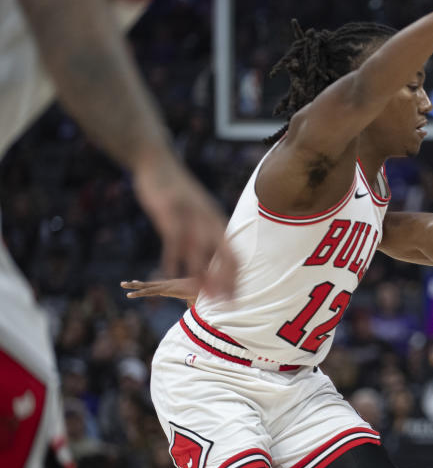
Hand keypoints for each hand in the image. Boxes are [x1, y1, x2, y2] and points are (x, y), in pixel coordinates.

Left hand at [120, 277, 200, 305]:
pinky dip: (139, 293)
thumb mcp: (193, 300)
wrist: (205, 288)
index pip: (156, 285)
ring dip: (133, 287)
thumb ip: (189, 303)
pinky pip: (149, 291)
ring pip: (146, 286)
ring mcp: (165, 285)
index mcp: (173, 286)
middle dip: (136, 284)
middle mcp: (167, 284)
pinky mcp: (165, 289)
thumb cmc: (201, 293)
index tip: (137, 283)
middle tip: (124, 283)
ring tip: (121, 285)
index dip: (146, 285)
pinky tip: (129, 295)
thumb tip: (190, 308)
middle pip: (149, 284)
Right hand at [133, 159, 236, 299]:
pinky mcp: (169, 213)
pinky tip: (169, 273)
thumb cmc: (178, 190)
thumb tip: (213, 251)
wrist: (159, 163)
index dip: (237, 278)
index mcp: (217, 223)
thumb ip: (206, 230)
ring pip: (200, 252)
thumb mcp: (199, 210)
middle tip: (227, 304)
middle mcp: (208, 222)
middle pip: (224, 257)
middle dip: (227, 282)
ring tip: (202, 297)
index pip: (234, 255)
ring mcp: (189, 217)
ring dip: (202, 276)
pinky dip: (173, 258)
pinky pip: (173, 240)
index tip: (237, 297)